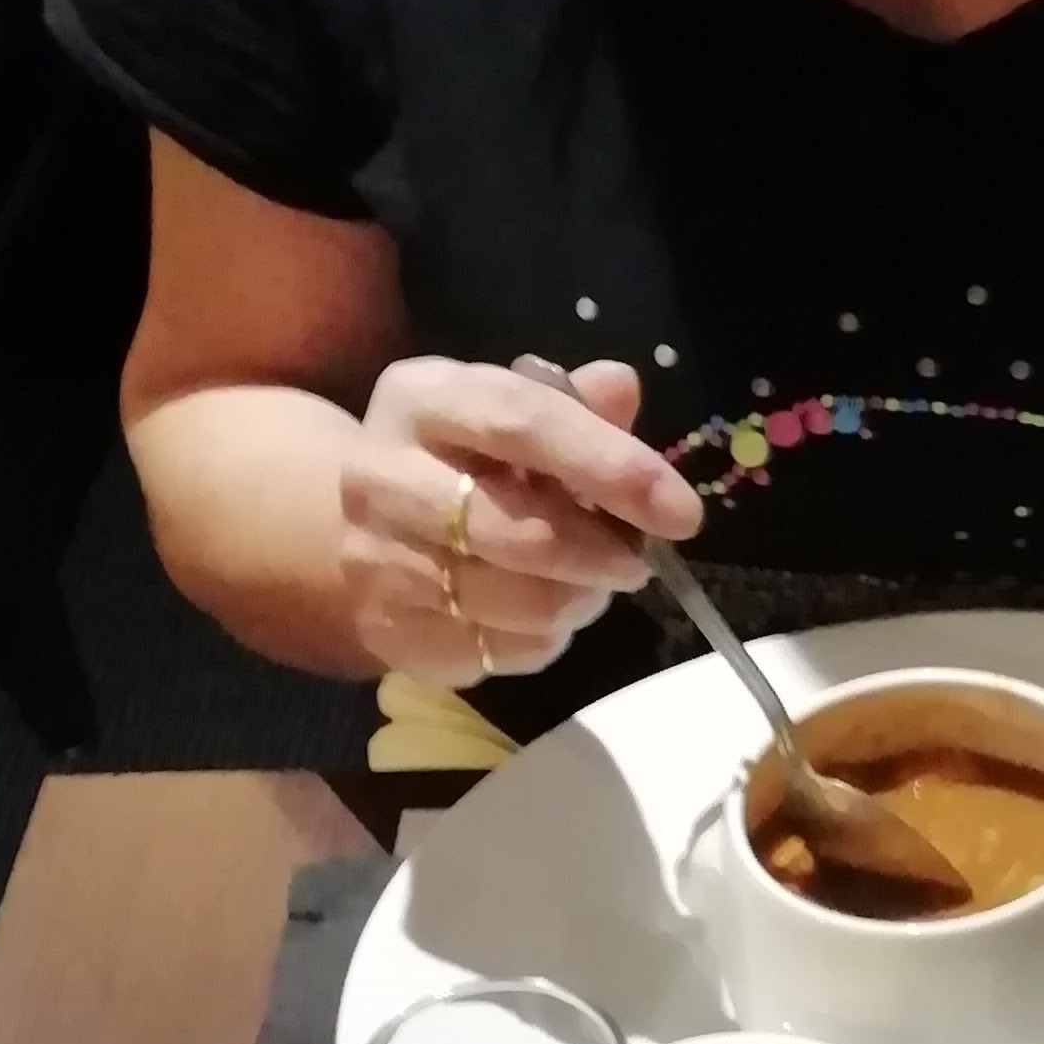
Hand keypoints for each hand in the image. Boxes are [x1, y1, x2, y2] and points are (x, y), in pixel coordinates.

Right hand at [340, 355, 705, 689]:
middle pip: (518, 532)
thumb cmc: (462, 456)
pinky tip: (545, 611)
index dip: (609, 466)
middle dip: (600, 554)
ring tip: (591, 582)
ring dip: (580, 599)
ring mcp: (377, 561)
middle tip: (639, 560)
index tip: (679, 510)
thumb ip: (572, 405)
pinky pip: (498, 652)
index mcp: (420, 399)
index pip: (521, 424)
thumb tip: (620, 391)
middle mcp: (382, 476)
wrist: (364, 523)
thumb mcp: (511, 409)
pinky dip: (544, 639)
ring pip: (518, 605)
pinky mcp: (389, 632)